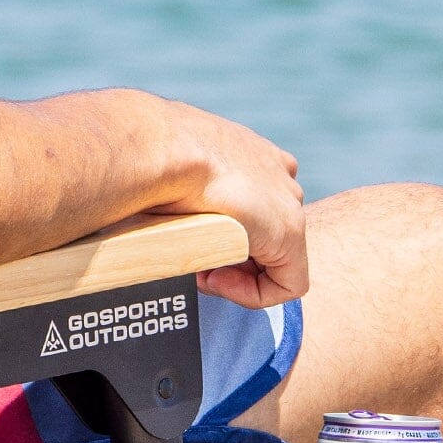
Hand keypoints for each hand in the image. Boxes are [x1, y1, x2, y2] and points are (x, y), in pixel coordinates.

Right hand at [153, 101, 306, 308]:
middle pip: (264, 231)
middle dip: (231, 255)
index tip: (194, 237)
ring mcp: (288, 203)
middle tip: (194, 260)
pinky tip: (217, 280)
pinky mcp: (292, 235)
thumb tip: (154, 209)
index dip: (225, 233)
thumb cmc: (151, 156)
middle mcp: (278, 175)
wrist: (162, 148)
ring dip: (237, 272)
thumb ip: (177, 186)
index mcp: (254, 154)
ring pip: (275, 256)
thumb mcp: (168, 169)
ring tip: (199, 267)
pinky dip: (254, 293)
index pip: (253, 202)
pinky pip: (289, 283)